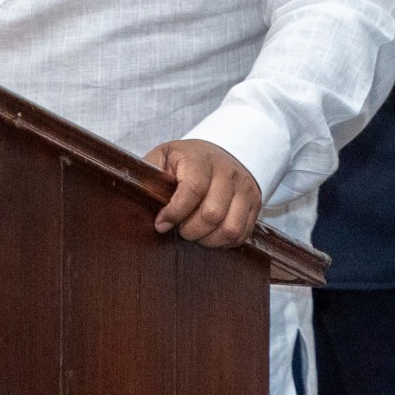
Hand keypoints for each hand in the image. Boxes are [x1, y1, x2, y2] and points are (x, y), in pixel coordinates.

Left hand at [144, 138, 263, 247]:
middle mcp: (227, 172)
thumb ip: (150, 174)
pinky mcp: (255, 204)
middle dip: (190, 230)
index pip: (193, 189)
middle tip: (179, 229)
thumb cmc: (186, 160)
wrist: (222, 152)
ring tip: (195, 234)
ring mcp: (244, 188)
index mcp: (200, 158)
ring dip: (208, 239)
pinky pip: (242, 233)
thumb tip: (138, 197)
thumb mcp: (164, 157)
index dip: (175, 212)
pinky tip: (210, 235)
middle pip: (212, 213)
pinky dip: (223, 242)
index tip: (161, 224)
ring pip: (230, 228)